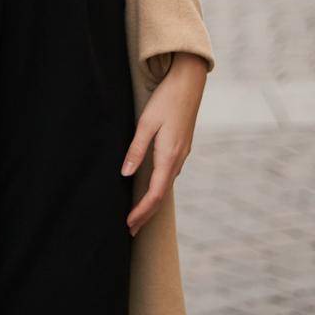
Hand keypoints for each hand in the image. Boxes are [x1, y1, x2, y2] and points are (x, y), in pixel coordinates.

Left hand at [121, 53, 207, 236]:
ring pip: (166, 186)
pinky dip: (158, 189)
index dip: (141, 212)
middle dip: (146, 214)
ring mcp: (181, 154)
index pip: (154, 193)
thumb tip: (125, 174)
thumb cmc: (165, 101)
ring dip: (152, 203)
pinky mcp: (181, 148)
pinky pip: (169, 175)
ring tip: (137, 215)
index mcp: (169, 156)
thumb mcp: (146, 124)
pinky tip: (150, 190)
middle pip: (161, 195)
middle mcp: (178, 159)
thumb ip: (136, 150)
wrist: (189, 83)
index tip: (129, 224)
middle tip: (131, 230)